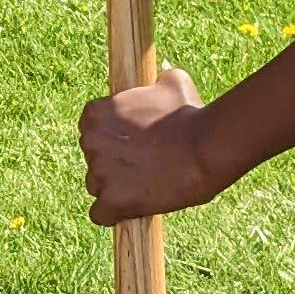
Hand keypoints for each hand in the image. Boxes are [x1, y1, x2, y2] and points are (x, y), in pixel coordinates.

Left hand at [79, 66, 210, 223]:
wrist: (205, 148)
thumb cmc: (190, 115)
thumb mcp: (172, 83)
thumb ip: (156, 81)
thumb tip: (160, 78)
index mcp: (95, 113)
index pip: (92, 130)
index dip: (113, 139)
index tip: (132, 144)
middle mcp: (90, 141)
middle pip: (93, 159)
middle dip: (113, 163)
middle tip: (143, 165)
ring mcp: (98, 172)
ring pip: (96, 186)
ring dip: (115, 188)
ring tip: (145, 185)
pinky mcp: (110, 201)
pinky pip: (100, 215)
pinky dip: (114, 214)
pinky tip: (134, 207)